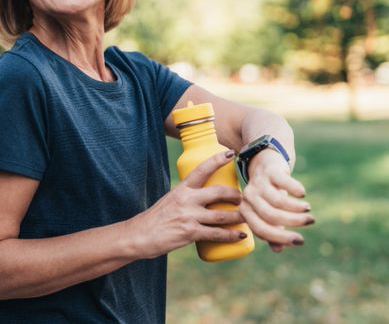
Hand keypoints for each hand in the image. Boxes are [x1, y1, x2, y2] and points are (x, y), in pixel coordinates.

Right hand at [127, 150, 247, 258]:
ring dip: (240, 217)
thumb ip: (187, 199)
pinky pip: (217, 233)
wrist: (139, 235)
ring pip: (222, 215)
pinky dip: (232, 235)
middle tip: (244, 199)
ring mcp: (188, 216)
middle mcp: (186, 199)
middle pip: (218, 192)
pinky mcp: (190, 232)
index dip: (217, 160)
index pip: (202, 169)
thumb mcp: (170, 201)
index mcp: (181, 189)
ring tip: (249, 218)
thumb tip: (207, 203)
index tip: (231, 153)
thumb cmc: (156, 219)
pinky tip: (241, 235)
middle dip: (236, 195)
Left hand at [239, 149, 313, 251]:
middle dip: (293, 222)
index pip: (260, 229)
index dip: (281, 237)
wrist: (265, 163)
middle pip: (271, 216)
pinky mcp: (270, 170)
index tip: (299, 241)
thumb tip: (278, 249)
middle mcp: (248, 197)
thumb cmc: (268, 195)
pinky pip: (284, 183)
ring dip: (297, 208)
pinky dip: (296, 190)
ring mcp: (258, 182)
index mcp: (245, 211)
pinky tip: (302, 194)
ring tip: (308, 209)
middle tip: (310, 221)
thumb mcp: (269, 213)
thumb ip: (272, 231)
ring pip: (278, 201)